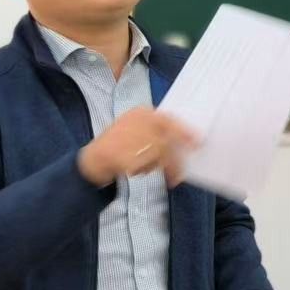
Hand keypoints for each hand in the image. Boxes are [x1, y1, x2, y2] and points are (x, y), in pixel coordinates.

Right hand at [76, 108, 199, 188]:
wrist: (92, 159)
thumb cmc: (120, 144)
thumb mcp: (136, 128)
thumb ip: (157, 131)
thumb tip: (187, 139)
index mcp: (139, 113)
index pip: (167, 119)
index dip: (184, 130)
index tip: (197, 140)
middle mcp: (133, 123)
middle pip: (164, 140)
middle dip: (176, 157)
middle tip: (184, 170)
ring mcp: (125, 138)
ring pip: (155, 155)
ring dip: (164, 168)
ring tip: (168, 176)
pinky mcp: (119, 156)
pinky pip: (142, 166)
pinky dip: (147, 171)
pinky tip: (143, 172)